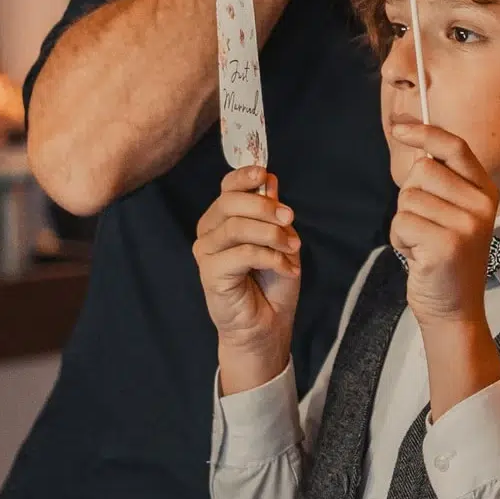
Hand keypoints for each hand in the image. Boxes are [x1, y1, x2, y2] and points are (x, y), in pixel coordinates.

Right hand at [194, 167, 299, 371]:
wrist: (267, 324)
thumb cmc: (272, 281)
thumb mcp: (280, 240)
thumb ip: (272, 214)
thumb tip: (270, 181)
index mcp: (224, 218)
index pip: (227, 188)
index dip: (244, 176)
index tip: (265, 174)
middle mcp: (210, 231)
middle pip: (230, 202)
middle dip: (265, 207)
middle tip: (290, 219)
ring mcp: (206, 252)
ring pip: (238, 227)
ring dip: (272, 235)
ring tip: (293, 249)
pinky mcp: (209, 273)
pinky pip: (243, 254)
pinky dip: (271, 257)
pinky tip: (287, 268)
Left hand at [387, 122, 499, 327]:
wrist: (455, 309)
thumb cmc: (445, 257)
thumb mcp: (454, 214)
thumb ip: (441, 182)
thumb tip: (414, 143)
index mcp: (485, 192)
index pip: (455, 147)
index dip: (425, 132)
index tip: (399, 126)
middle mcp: (481, 205)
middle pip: (422, 170)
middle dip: (410, 195)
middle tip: (425, 224)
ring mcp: (466, 225)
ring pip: (408, 198)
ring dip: (404, 222)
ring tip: (423, 243)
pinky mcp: (446, 244)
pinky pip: (402, 223)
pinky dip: (400, 240)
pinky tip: (417, 256)